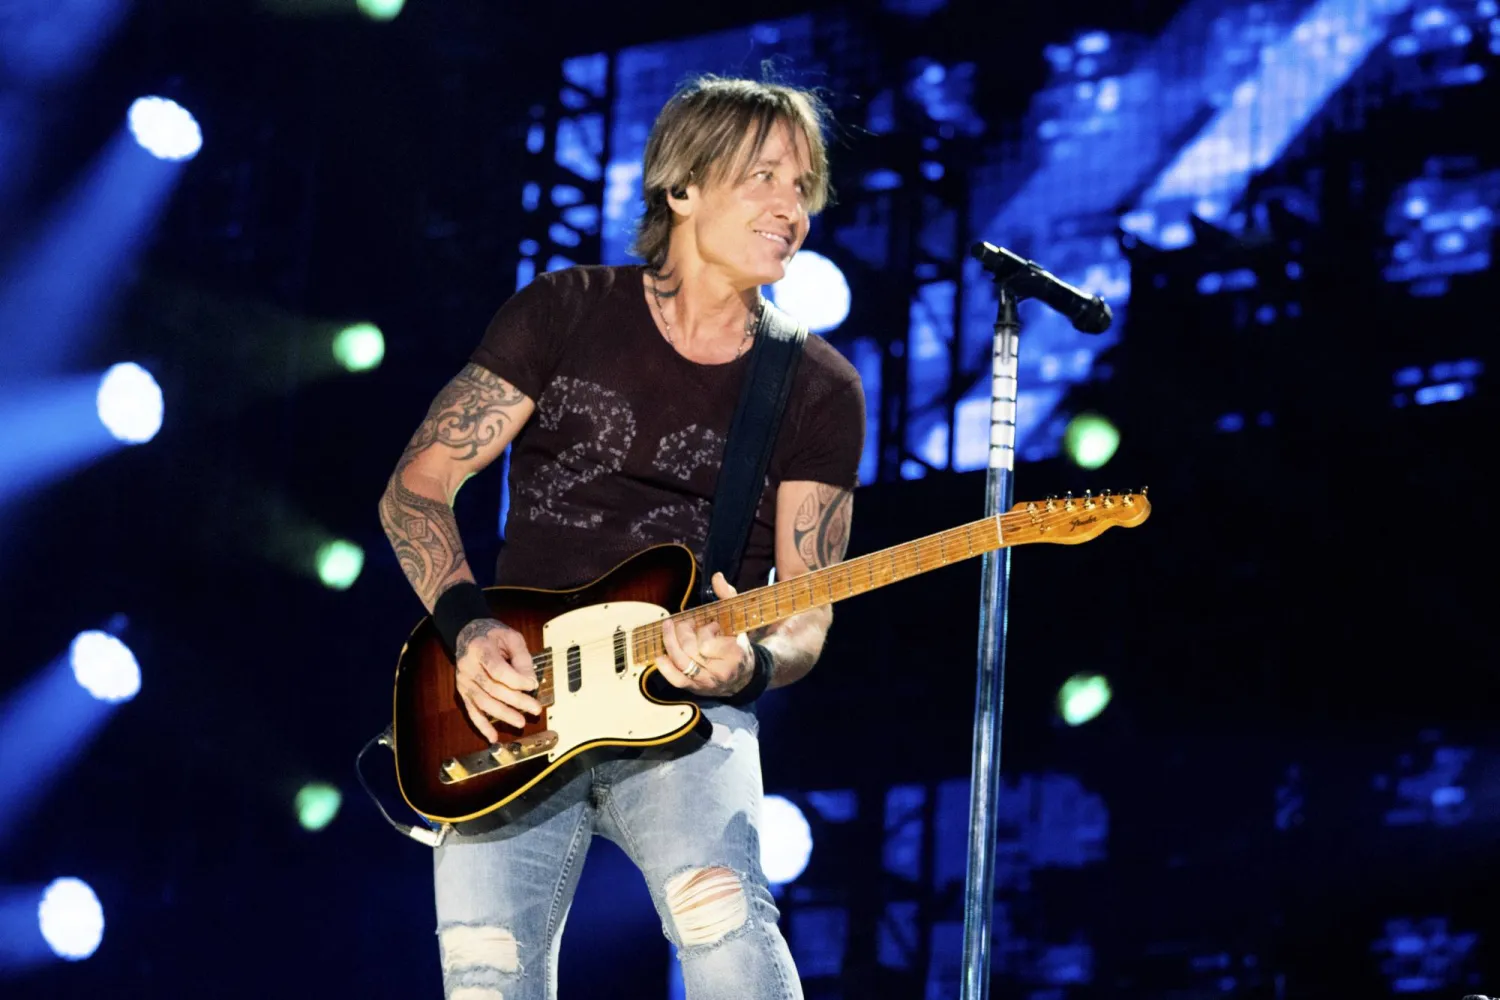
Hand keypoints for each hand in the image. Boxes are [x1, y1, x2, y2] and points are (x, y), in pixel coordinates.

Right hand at [453, 618, 539, 742]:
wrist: (468, 634)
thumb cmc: (493, 636)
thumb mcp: (511, 637)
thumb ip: (522, 658)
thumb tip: (531, 682)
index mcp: (480, 649)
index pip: (497, 669)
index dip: (516, 680)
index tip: (533, 684)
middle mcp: (468, 667)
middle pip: (493, 688)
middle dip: (516, 701)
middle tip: (535, 709)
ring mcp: (464, 681)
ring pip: (483, 702)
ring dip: (503, 715)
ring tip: (521, 722)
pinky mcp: (463, 692)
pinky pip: (472, 711)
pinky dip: (482, 726)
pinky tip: (493, 737)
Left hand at [657, 572, 754, 697]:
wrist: (743, 675)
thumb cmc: (737, 642)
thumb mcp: (737, 619)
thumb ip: (727, 596)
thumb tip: (717, 577)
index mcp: (734, 653)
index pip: (706, 642)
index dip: (704, 629)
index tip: (711, 624)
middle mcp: (721, 671)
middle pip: (690, 650)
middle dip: (682, 632)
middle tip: (685, 623)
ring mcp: (707, 682)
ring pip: (681, 662)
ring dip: (670, 643)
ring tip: (669, 630)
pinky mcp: (695, 688)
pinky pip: (675, 679)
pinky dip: (664, 666)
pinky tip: (660, 654)